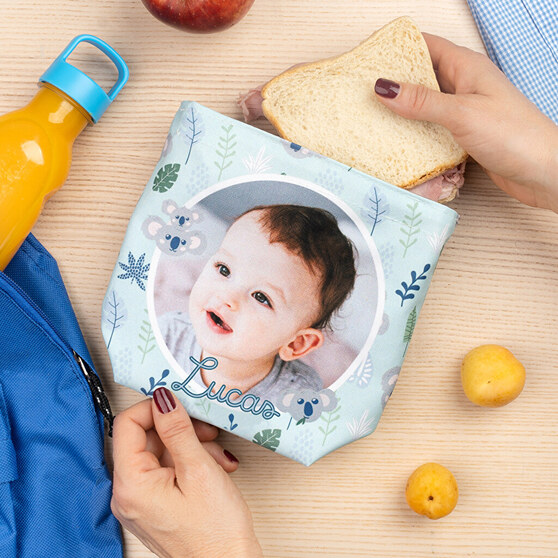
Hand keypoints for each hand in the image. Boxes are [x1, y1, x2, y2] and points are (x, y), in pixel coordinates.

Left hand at [111, 387, 262, 557]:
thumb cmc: (215, 530)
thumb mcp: (198, 469)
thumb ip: (177, 430)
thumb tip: (164, 399)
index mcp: (131, 484)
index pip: (126, 424)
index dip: (153, 408)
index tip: (179, 403)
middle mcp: (128, 494)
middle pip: (145, 438)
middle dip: (178, 429)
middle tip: (206, 431)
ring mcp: (141, 501)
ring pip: (160, 453)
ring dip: (189, 446)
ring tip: (215, 457)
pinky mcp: (155, 506)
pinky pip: (166, 471)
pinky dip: (189, 463)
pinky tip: (212, 468)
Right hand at [374, 33, 557, 211]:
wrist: (541, 171)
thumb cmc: (513, 134)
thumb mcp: (461, 113)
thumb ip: (421, 102)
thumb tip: (384, 87)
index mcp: (467, 67)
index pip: (427, 46)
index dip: (398, 48)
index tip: (371, 58)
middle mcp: (464, 85)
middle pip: (423, 77)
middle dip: (396, 84)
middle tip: (365, 94)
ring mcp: (464, 111)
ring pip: (426, 106)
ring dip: (404, 112)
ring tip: (375, 119)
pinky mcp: (463, 135)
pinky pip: (433, 128)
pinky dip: (417, 133)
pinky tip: (400, 142)